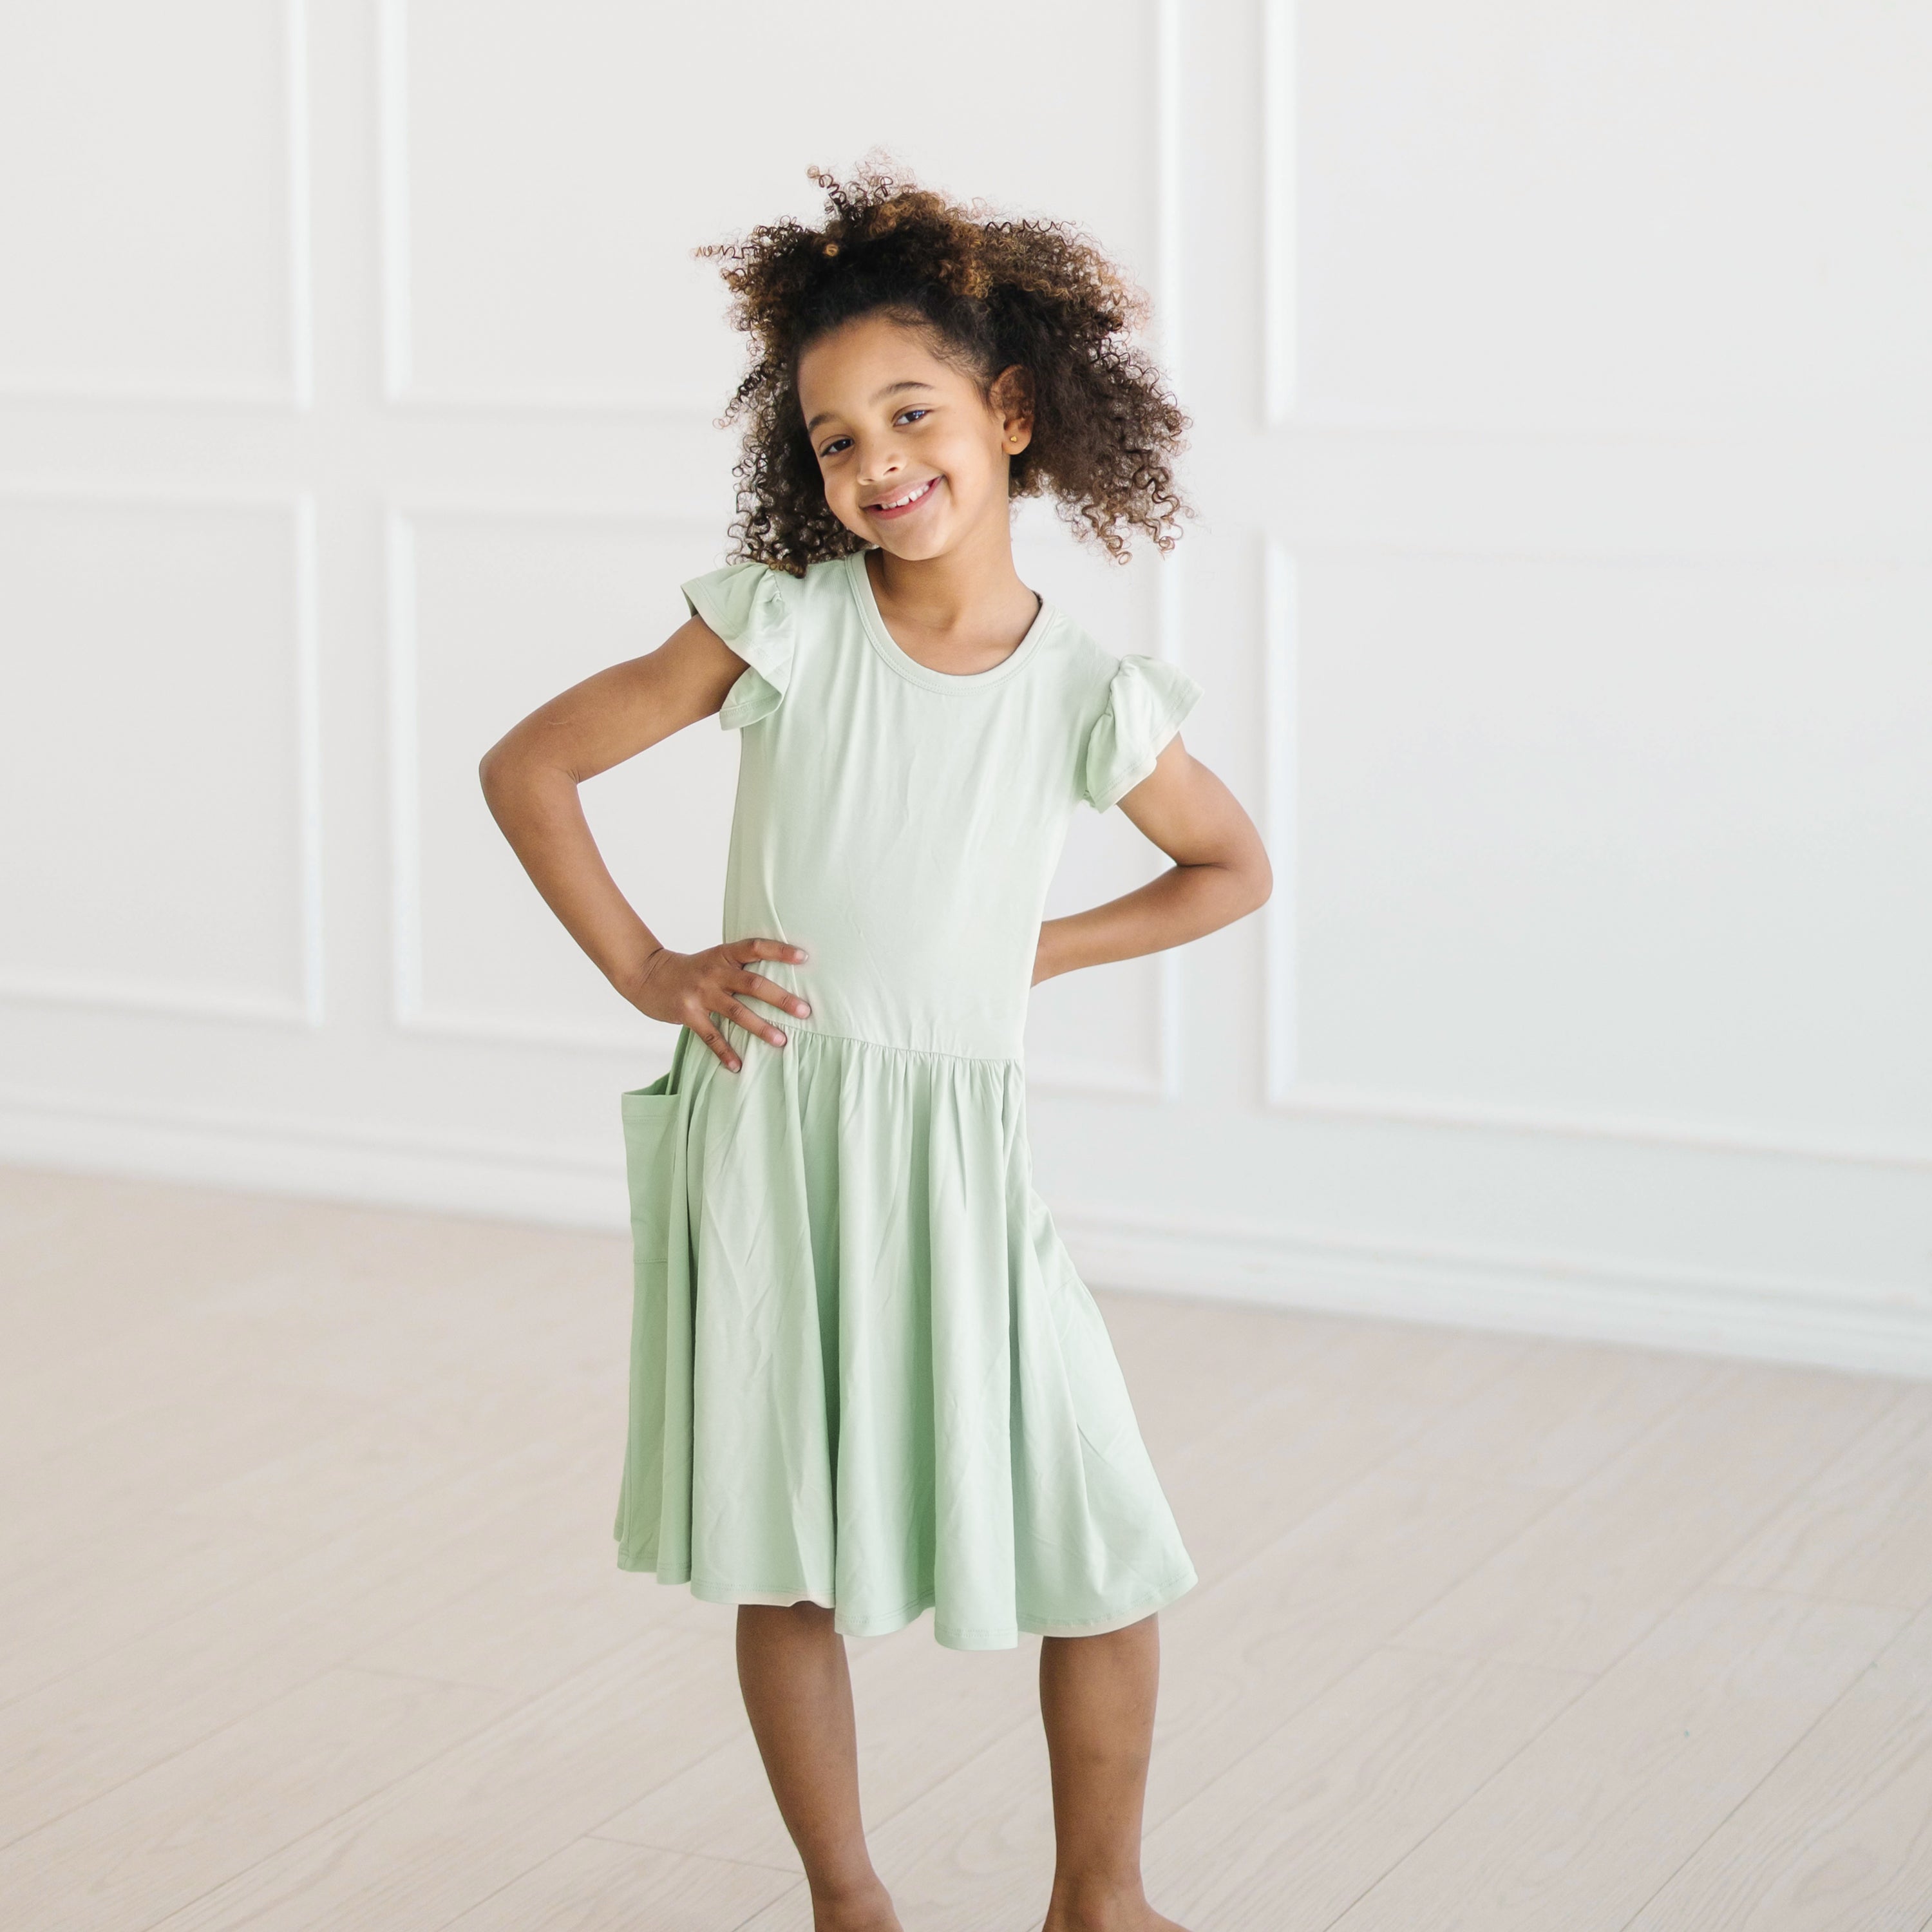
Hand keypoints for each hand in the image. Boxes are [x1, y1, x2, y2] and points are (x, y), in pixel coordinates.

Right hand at [625, 939, 810, 1072]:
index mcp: (724, 955)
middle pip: (752, 984)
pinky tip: (738, 1066)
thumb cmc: (692, 969)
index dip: (779, 951)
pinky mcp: (688, 1013)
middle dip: (780, 998)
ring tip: (782, 1041)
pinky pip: (710, 1036)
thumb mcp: (715, 959)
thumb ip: (740, 967)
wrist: (648, 975)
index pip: (755, 947)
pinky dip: (724, 1052)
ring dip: (761, 1028)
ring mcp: (701, 993)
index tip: (804, 958)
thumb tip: (779, 980)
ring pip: (736, 1012)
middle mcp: (714, 972)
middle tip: (804, 1011)